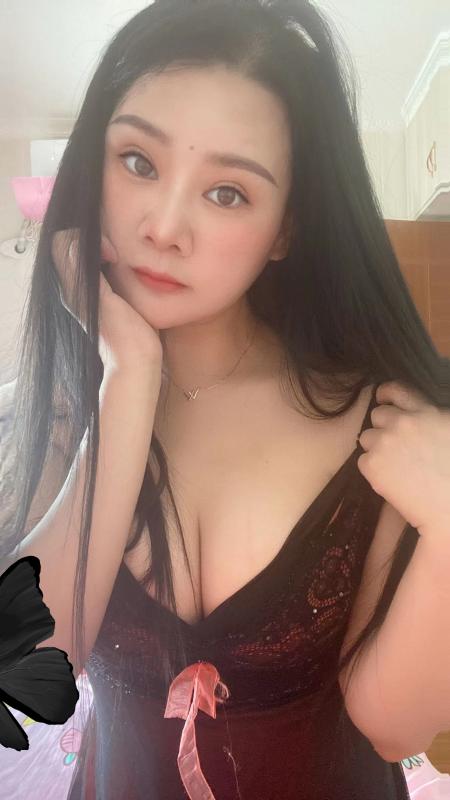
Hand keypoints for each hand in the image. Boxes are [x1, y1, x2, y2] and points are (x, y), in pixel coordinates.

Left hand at [51, 228, 162, 375]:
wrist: (135, 365)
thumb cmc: (124, 337)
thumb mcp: (106, 303)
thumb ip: (88, 275)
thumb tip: (73, 245)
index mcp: (72, 288)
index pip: (62, 243)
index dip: (85, 237)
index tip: (109, 252)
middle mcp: (74, 290)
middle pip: (72, 248)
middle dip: (94, 241)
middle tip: (116, 255)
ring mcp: (87, 295)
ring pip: (85, 258)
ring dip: (102, 251)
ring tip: (120, 261)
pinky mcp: (100, 301)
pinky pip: (96, 271)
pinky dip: (108, 264)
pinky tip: (122, 272)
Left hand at [357, 381, 449, 538]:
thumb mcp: (448, 431)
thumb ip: (432, 420)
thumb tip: (416, 419)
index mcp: (427, 411)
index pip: (396, 389)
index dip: (385, 394)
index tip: (382, 399)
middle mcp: (403, 422)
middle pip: (377, 415)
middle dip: (384, 428)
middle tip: (398, 448)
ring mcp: (385, 442)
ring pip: (367, 437)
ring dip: (377, 449)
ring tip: (396, 466)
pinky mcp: (373, 464)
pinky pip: (363, 461)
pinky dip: (373, 470)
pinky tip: (392, 480)